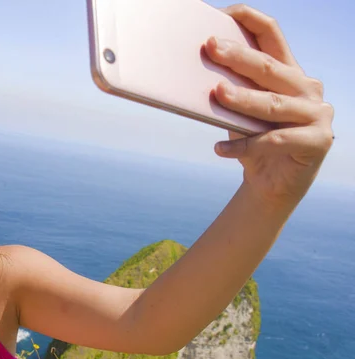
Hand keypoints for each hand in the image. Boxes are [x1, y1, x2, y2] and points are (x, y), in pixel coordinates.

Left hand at [205, 4, 334, 211]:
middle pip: (270, 68)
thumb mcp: (242, 113)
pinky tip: (219, 148)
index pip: (273, 36)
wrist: (272, 184)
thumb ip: (233, 91)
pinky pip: (274, 141)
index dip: (251, 20)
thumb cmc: (254, 141)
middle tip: (211, 46)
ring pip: (273, 104)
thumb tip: (197, 73)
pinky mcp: (317, 142)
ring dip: (243, 99)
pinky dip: (244, 146)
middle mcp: (307, 88)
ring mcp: (317, 114)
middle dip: (239, 56)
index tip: (226, 12)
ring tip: (216, 94)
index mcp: (289, 73)